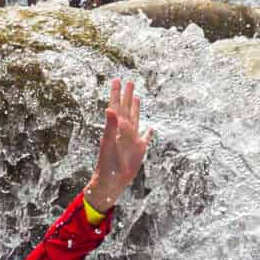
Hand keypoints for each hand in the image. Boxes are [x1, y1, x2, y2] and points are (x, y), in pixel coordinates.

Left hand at [84, 80, 152, 212]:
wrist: (112, 179)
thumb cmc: (108, 163)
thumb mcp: (109, 142)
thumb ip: (110, 125)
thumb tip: (109, 108)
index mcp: (116, 127)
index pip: (116, 105)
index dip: (116, 93)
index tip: (117, 79)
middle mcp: (124, 130)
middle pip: (126, 108)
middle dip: (126, 95)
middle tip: (129, 81)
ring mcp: (132, 139)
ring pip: (135, 119)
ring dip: (135, 108)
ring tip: (136, 97)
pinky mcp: (139, 149)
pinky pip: (145, 137)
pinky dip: (148, 132)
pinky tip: (151, 128)